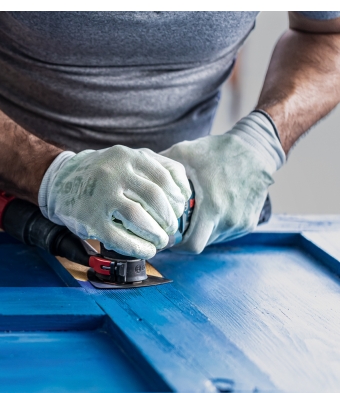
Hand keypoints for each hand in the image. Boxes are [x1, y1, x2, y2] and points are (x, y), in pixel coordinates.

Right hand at [38, 145, 191, 258]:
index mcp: (127, 156)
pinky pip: (120, 238)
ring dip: (156, 234)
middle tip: (170, 230)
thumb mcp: (126, 159)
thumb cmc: (101, 173)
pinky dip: (138, 247)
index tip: (179, 211)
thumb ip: (155, 167)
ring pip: (139, 218)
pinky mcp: (90, 219)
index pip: (164, 178)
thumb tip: (183, 194)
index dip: (177, 198)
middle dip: (169, 219)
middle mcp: (113, 173)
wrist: (60, 181)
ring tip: (159, 241)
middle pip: (155, 198)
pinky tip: (145, 250)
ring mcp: (101, 196)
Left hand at [161, 111, 285, 252]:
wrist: (257, 147)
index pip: (191, 245)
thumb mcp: (184, 153)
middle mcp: (228, 219)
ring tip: (189, 217)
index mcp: (213, 207)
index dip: (175, 244)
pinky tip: (207, 212)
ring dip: (199, 232)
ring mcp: (241, 223)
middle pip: (200, 244)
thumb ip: (159, 168)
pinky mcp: (249, 222)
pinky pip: (225, 232)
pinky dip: (213, 226)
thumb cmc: (217, 150)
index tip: (164, 235)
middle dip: (184, 239)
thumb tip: (136, 179)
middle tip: (173, 228)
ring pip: (212, 239)